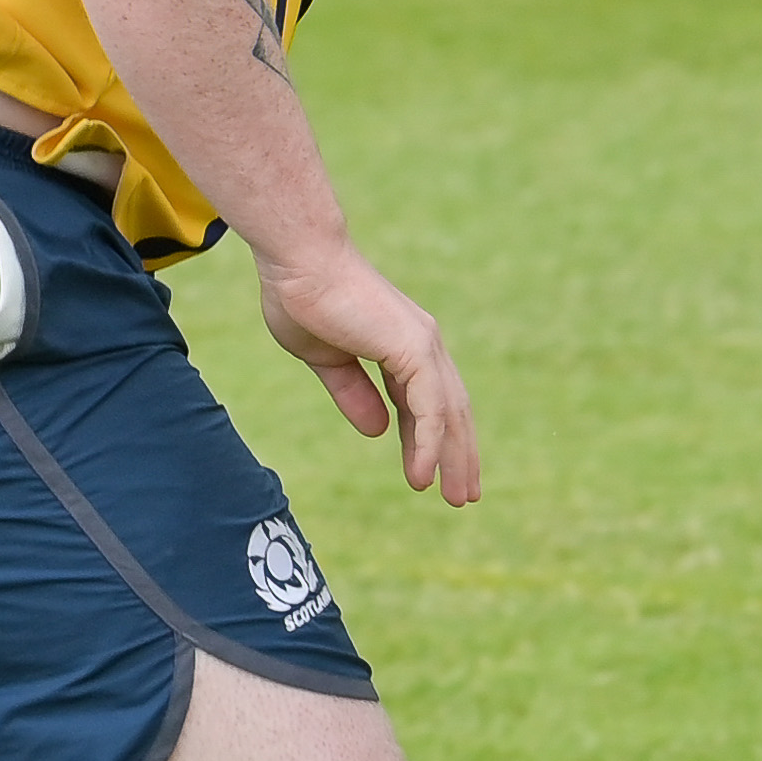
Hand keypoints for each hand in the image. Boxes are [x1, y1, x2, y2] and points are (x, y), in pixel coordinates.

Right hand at [256, 233, 479, 502]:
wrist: (298, 263)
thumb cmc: (304, 300)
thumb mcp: (327, 361)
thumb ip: (353, 393)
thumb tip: (377, 432)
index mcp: (403, 346)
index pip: (428, 403)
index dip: (430, 441)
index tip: (430, 475)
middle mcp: (423, 345)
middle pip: (450, 411)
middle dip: (457, 455)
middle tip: (463, 496)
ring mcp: (423, 345)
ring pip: (448, 414)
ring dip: (452, 458)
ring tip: (454, 497)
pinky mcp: (413, 348)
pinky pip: (429, 407)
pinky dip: (428, 443)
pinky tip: (421, 475)